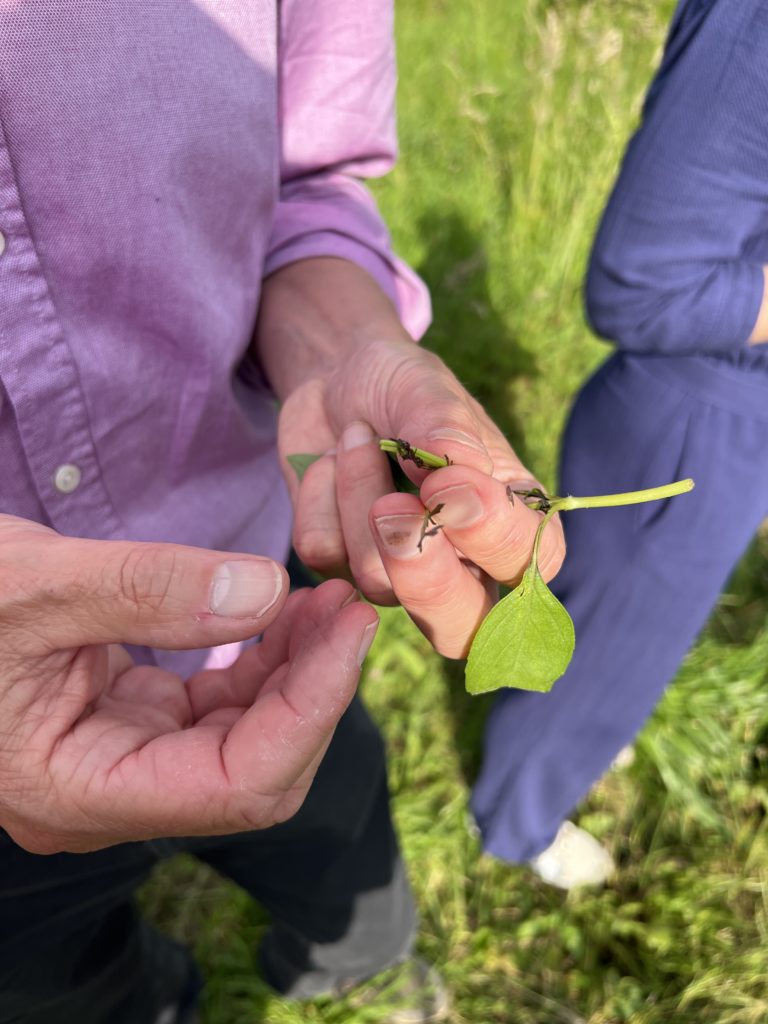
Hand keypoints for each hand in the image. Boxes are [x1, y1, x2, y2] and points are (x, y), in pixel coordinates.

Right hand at [0, 516, 377, 852]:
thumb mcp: (34, 584)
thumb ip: (149, 591)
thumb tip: (268, 591)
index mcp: (78, 791)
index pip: (237, 784)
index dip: (311, 708)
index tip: (351, 627)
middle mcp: (108, 793)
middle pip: (254, 771)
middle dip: (313, 692)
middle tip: (349, 607)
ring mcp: (121, 761)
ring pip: (243, 739)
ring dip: (292, 673)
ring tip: (324, 601)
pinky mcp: (128, 724)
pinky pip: (215, 709)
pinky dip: (256, 663)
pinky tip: (279, 614)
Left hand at [279, 336, 564, 657]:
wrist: (338, 379)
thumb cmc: (405, 387)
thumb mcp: (431, 390)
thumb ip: (448, 429)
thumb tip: (459, 468)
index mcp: (512, 522)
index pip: (529, 566)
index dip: (492, 538)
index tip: (447, 480)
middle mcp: (462, 565)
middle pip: (458, 628)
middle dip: (421, 572)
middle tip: (391, 506)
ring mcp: (396, 574)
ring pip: (376, 578)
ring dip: (358, 493)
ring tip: (359, 433)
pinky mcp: (338, 565)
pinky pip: (323, 551)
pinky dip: (319, 493)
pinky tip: (330, 460)